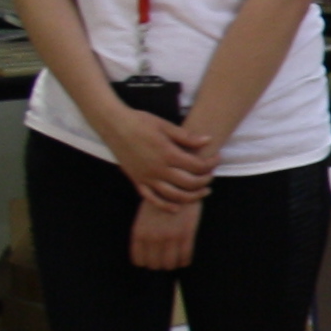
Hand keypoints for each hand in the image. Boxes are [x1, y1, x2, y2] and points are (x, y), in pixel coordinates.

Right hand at [101, 105, 216, 207]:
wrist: (114, 125)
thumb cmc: (140, 122)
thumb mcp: (165, 125)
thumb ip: (187, 137)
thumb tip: (208, 140)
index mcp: (168, 154)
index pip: (197, 165)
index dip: (211, 164)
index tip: (217, 158)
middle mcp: (158, 169)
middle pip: (189, 183)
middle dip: (205, 181)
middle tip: (211, 176)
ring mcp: (147, 177)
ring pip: (174, 195)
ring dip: (192, 197)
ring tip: (203, 193)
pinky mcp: (137, 181)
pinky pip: (152, 199)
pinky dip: (165, 206)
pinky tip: (176, 208)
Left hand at [129, 192, 199, 273]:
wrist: (177, 185)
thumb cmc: (160, 201)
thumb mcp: (142, 217)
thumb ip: (142, 234)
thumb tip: (147, 254)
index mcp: (139, 232)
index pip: (139, 260)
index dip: (146, 262)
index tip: (152, 259)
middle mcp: (152, 237)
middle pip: (154, 265)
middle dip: (160, 264)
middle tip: (165, 258)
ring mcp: (170, 236)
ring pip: (170, 264)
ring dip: (173, 264)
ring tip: (175, 258)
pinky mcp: (186, 234)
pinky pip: (185, 257)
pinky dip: (185, 261)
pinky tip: (185, 258)